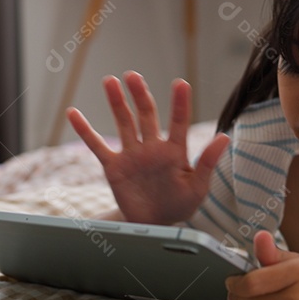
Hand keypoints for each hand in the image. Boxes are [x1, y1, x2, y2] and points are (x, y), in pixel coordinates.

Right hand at [67, 71, 229, 224]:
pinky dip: (85, 131)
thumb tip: (224, 137)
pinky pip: (97, 146)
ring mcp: (132, 155)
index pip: (179, 122)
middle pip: (146, 115)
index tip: (181, 83)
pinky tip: (73, 114)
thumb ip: (208, 162)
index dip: (180, 104)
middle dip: (140, 95)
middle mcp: (152, 147)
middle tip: (133, 76)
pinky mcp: (114, 166)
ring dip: (116, 103)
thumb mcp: (198, 187)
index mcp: (175, 151)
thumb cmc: (180, 203)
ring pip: (124, 123)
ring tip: (110, 81)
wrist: (154, 223)